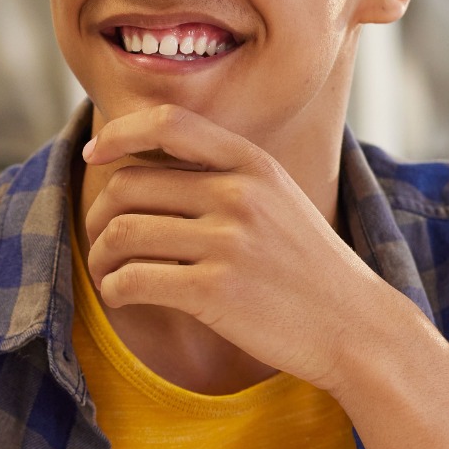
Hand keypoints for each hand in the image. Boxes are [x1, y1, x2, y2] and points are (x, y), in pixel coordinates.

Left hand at [82, 104, 395, 391]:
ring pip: (122, 233)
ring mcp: (229, 242)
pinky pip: (133, 280)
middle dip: (100, 215)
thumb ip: (226, 174)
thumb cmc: (306, 267)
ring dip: (100, 257)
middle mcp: (239, 195)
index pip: (169, 123)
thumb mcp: (278, 199)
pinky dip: (115, 290)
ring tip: (109, 273)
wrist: (354, 326)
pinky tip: (123, 297)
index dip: (120, 132)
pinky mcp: (215, 291)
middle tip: (102, 241)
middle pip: (129, 185)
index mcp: (253, 164)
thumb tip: (147, 162)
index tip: (95, 153)